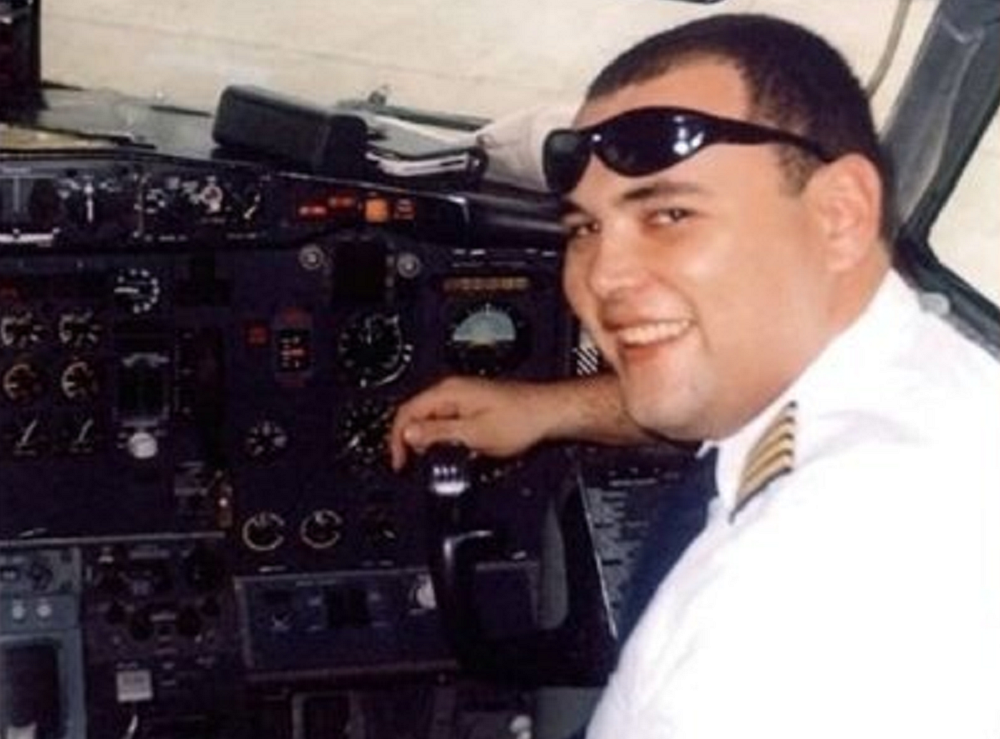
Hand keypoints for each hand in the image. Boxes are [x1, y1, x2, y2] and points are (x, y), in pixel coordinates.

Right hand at [389, 373, 650, 469]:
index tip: (398, 460)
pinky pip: (446, 419)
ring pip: (430, 418)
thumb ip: (438, 434)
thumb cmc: (521, 420)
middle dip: (409, 440)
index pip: (406, 412)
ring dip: (425, 439)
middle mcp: (453, 390)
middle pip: (415, 414)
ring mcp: (463, 396)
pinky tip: (449, 449)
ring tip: (430, 459)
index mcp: (449, 392)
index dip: (395, 439)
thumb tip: (410, 435)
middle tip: (410, 463)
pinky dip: (440, 436)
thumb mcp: (473, 434)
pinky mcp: (474, 405)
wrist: (548, 414)